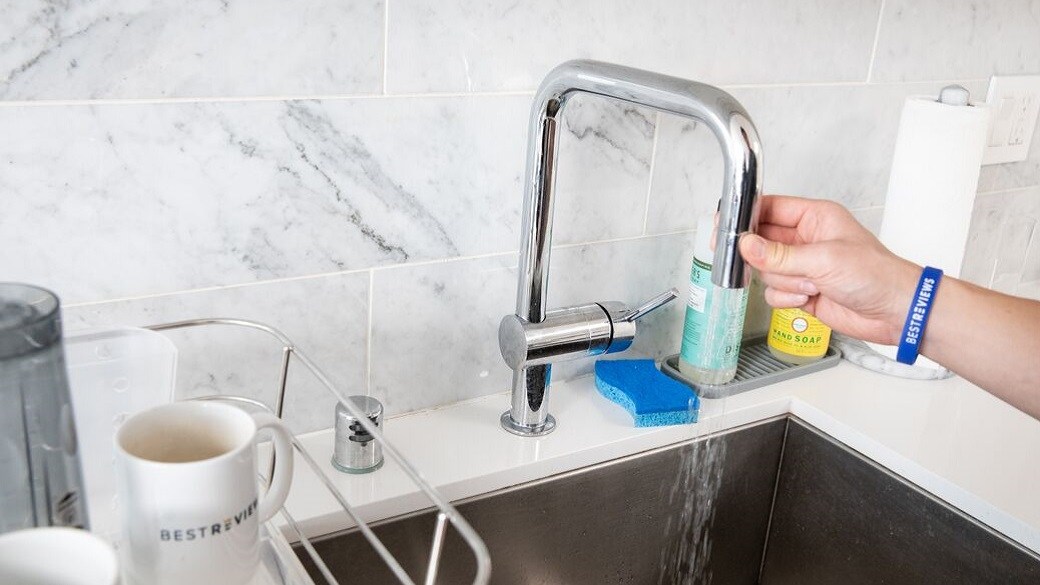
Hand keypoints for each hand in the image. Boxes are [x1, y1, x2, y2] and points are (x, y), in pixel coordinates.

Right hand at [739, 195, 919, 344]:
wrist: (894, 311)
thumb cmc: (875, 274)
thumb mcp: (823, 259)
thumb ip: (779, 255)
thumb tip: (747, 246)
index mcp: (815, 217)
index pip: (769, 208)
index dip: (745, 217)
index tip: (725, 228)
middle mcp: (806, 239)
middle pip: (761, 241)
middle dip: (763, 257)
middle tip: (760, 263)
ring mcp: (802, 266)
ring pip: (766, 270)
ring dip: (783, 281)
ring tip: (810, 284)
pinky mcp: (802, 290)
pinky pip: (774, 292)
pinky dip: (786, 298)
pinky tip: (809, 298)